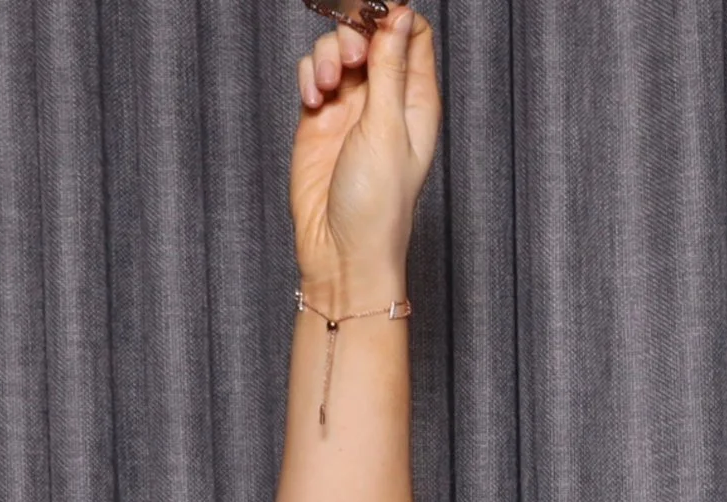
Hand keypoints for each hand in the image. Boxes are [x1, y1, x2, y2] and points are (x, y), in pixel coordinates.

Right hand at [292, 6, 440, 297]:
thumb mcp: (386, 128)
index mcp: (417, 101)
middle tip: (349, 60)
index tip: (369, 20)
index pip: (412, 34)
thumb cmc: (376, 206)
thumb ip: (388, 67)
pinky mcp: (321, 118)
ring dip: (327, 57)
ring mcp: (352, 108)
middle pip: (369, 33)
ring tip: (326, 91)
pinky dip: (310, 77)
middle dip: (352, 33)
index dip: (390, 16)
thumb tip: (398, 15)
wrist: (341, 253)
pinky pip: (314, 74)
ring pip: (338, 49)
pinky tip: (313, 102)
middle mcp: (386, 100)